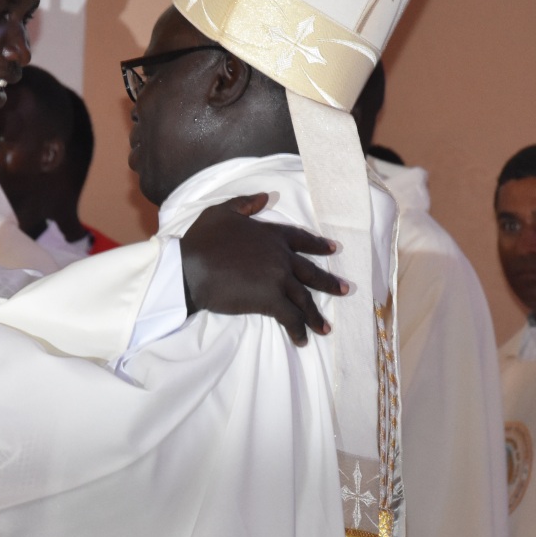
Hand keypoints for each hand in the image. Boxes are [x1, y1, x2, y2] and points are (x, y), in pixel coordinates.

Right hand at [179, 194, 344, 345]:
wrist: (190, 267)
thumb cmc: (202, 240)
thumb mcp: (222, 212)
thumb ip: (245, 204)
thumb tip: (266, 197)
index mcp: (271, 234)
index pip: (301, 239)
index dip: (319, 245)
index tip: (333, 250)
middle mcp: (281, 256)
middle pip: (311, 272)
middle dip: (329, 283)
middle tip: (345, 290)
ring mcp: (277, 278)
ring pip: (304, 299)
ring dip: (316, 315)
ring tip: (325, 328)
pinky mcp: (270, 299)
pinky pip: (290, 317)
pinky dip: (298, 330)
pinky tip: (302, 340)